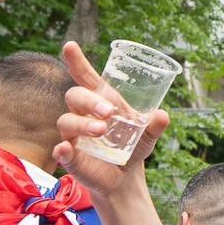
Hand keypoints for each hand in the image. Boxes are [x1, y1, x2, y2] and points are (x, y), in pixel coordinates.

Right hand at [52, 40, 170, 198]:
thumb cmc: (132, 148)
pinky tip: (65, 149)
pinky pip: (61, 150)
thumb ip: (154, 125)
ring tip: (101, 130)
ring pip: (67, 121)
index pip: (85, 77)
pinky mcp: (71, 157)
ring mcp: (74, 135)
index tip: (70, 46)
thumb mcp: (148, 136)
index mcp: (101, 101)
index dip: (77, 62)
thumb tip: (162, 115)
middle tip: (109, 112)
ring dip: (82, 124)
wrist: (125, 178)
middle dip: (90, 100)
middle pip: (75, 96)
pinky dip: (62, 149)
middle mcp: (83, 114)